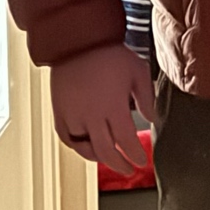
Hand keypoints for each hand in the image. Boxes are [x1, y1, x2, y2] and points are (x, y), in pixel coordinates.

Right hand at [50, 42, 153, 168]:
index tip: (142, 160)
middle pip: (106, 152)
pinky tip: (86, 147)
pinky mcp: (59, 111)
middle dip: (120, 164)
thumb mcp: (138, 71)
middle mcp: (91, 115)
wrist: (78, 40)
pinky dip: (77, 146)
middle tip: (129, 169)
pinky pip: (66, 138)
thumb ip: (146, 97)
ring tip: (109, 159)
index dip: (136, 155)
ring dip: (99, 157)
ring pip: (84, 148)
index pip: (126, 141)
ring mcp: (72, 115)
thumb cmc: (110, 54)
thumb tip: (151, 119)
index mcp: (113, 107)